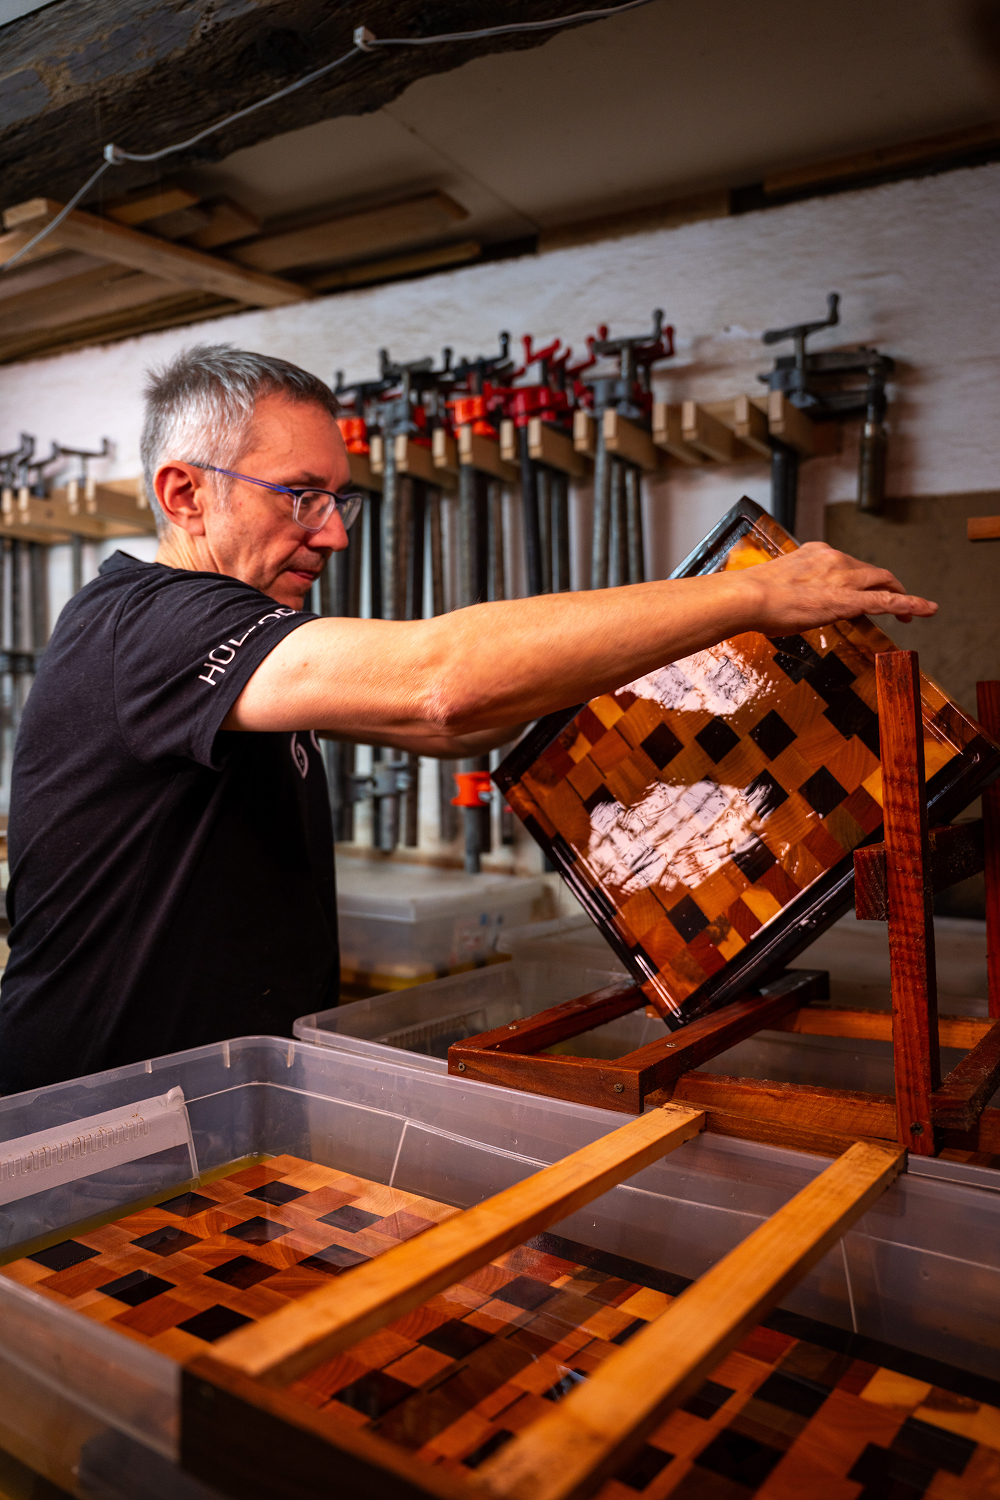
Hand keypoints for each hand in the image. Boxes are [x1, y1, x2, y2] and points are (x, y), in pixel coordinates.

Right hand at [744, 542, 936, 633]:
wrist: (748, 597)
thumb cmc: (752, 596)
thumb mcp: (777, 582)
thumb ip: (791, 587)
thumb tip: (787, 600)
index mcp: (815, 554)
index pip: (847, 564)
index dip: (862, 577)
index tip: (865, 586)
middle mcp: (833, 559)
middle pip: (871, 570)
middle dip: (889, 584)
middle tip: (899, 601)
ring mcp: (843, 578)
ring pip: (882, 582)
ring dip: (900, 595)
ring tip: (912, 613)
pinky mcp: (847, 599)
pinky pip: (886, 601)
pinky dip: (909, 604)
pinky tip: (924, 610)